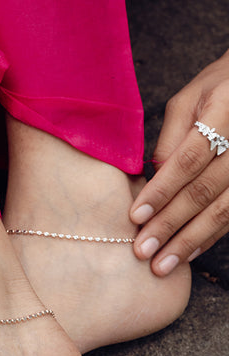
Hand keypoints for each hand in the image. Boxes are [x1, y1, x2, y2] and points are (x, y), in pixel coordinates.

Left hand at [130, 49, 228, 275]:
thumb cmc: (216, 90)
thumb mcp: (188, 101)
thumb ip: (169, 140)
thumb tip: (150, 182)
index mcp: (224, 111)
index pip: (189, 158)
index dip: (163, 190)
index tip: (136, 216)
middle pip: (205, 190)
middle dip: (170, 225)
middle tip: (142, 251)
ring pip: (223, 211)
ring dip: (189, 241)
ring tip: (161, 265)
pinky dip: (209, 238)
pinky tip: (187, 254)